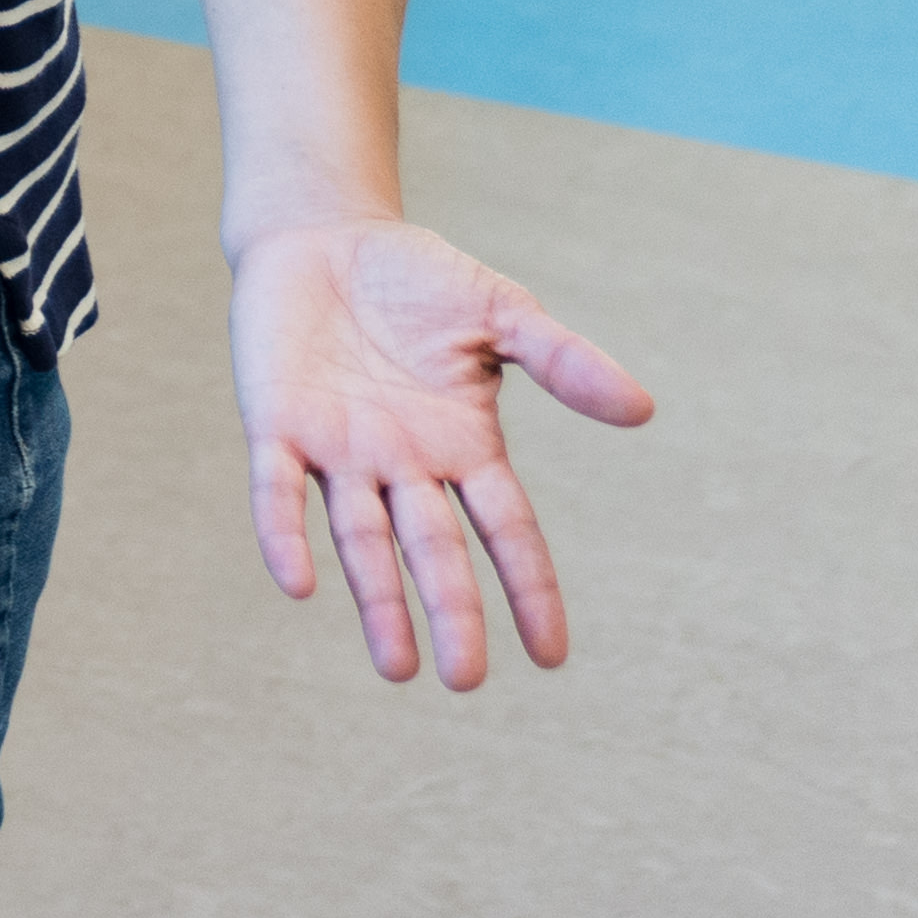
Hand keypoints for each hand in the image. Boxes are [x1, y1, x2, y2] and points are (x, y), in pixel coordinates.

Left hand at [226, 215, 654, 688]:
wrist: (324, 235)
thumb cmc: (417, 280)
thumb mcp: (501, 314)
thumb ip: (563, 360)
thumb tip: (641, 409)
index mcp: (464, 446)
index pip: (507, 531)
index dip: (529, 590)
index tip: (550, 656)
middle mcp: (404, 463)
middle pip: (434, 551)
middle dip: (452, 613)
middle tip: (464, 681)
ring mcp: (339, 449)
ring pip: (361, 539)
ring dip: (377, 601)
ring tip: (398, 670)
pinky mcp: (276, 423)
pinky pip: (277, 491)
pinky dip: (285, 535)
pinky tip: (295, 584)